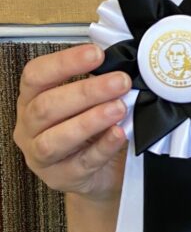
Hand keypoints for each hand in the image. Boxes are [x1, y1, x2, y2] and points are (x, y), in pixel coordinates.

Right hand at [14, 44, 130, 202]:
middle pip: (46, 106)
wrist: (98, 175)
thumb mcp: (86, 105)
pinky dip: (102, 147)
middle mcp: (29, 128)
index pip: (35, 75)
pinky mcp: (62, 178)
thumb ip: (95, 84)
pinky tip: (119, 135)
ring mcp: (41, 157)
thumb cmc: (90, 132)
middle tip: (120, 82)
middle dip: (86, 92)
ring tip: (118, 108)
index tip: (97, 53)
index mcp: (31, 101)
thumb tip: (121, 61)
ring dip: (89, 121)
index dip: (64, 62)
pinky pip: (82, 163)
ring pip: (55, 139)